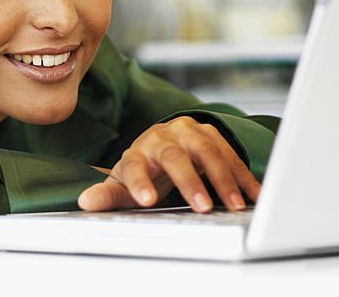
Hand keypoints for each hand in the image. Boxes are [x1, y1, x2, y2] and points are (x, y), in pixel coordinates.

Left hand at [77, 116, 260, 212]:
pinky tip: (253, 194)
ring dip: (224, 178)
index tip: (147, 201)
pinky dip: (243, 175)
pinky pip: (230, 153)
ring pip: (208, 150)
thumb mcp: (123, 185)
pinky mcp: (212, 133)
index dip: (140, 182)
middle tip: (202, 208)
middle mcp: (164, 136)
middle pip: (176, 155)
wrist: (164, 145)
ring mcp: (190, 131)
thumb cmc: (142, 171)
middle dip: (190, 181)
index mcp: (138, 151)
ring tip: (235, 205)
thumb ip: (107, 196)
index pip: (134, 166)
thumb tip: (85, 202)